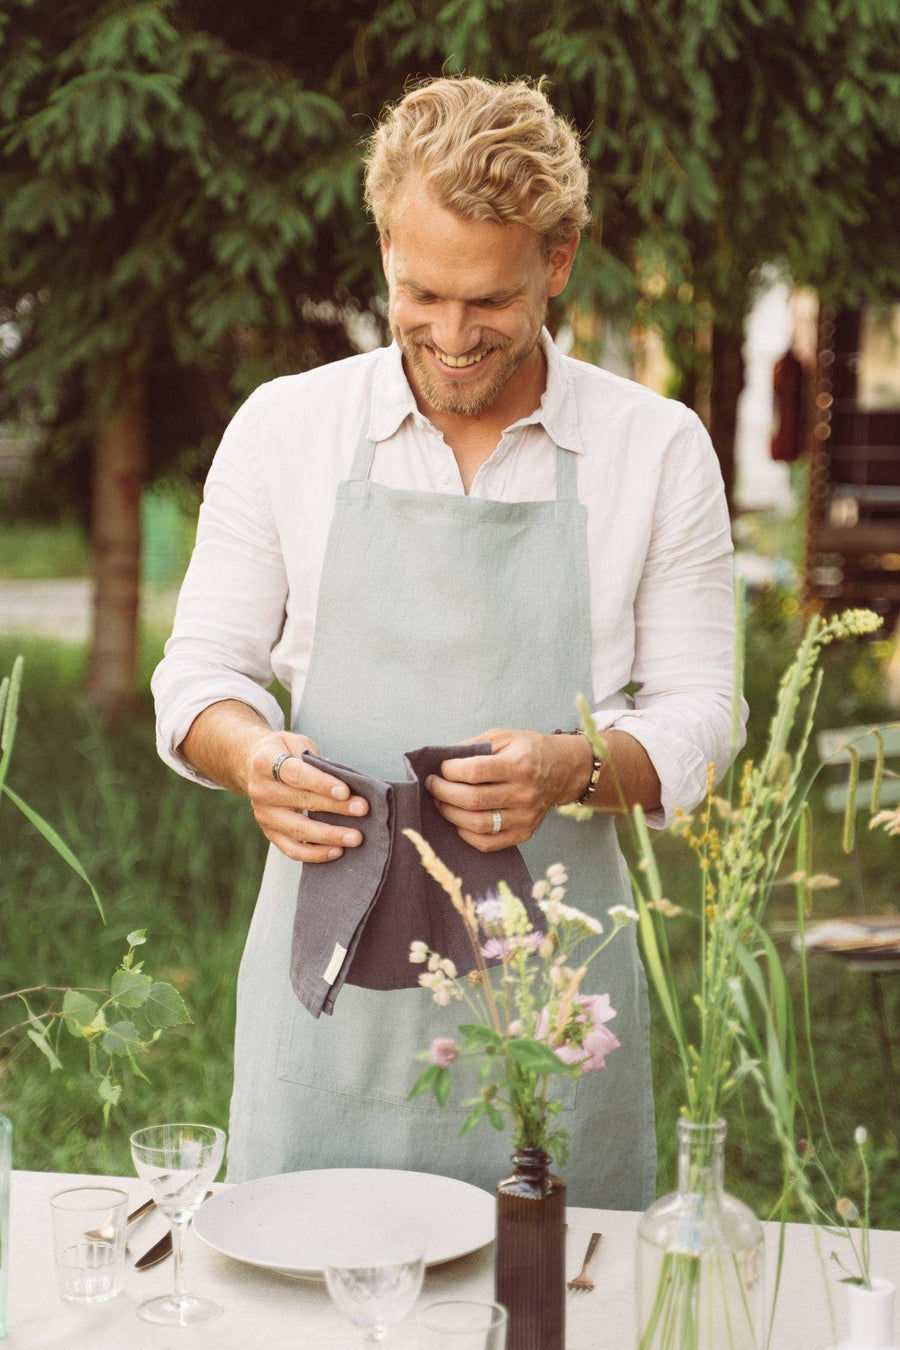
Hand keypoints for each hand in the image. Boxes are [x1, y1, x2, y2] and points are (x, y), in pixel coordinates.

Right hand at [246, 731, 368, 862]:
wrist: (252, 765)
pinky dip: (315, 853)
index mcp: (265, 761)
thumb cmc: (283, 752)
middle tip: (362, 810)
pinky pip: (292, 849)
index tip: (345, 792)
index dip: (321, 783)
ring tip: (355, 837)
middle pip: (301, 801)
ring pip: (298, 830)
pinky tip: (337, 851)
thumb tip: (346, 781)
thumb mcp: (296, 743)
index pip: (296, 774)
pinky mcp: (268, 832)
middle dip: (336, 807)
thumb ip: (317, 761)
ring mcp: (263, 814)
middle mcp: (260, 790)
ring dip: (329, 835)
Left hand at [426, 728, 591, 851]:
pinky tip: (459, 820)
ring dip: (451, 814)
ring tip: (441, 803)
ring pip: (477, 824)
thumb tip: (440, 758)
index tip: (441, 768)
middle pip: (472, 800)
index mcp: (518, 765)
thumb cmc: (528, 751)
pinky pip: (488, 843)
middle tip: (433, 785)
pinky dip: (466, 834)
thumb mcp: (503, 737)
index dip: (450, 771)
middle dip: (443, 793)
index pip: (474, 772)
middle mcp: (524, 793)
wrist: (564, 770)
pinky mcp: (524, 832)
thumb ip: (472, 746)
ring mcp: (525, 816)